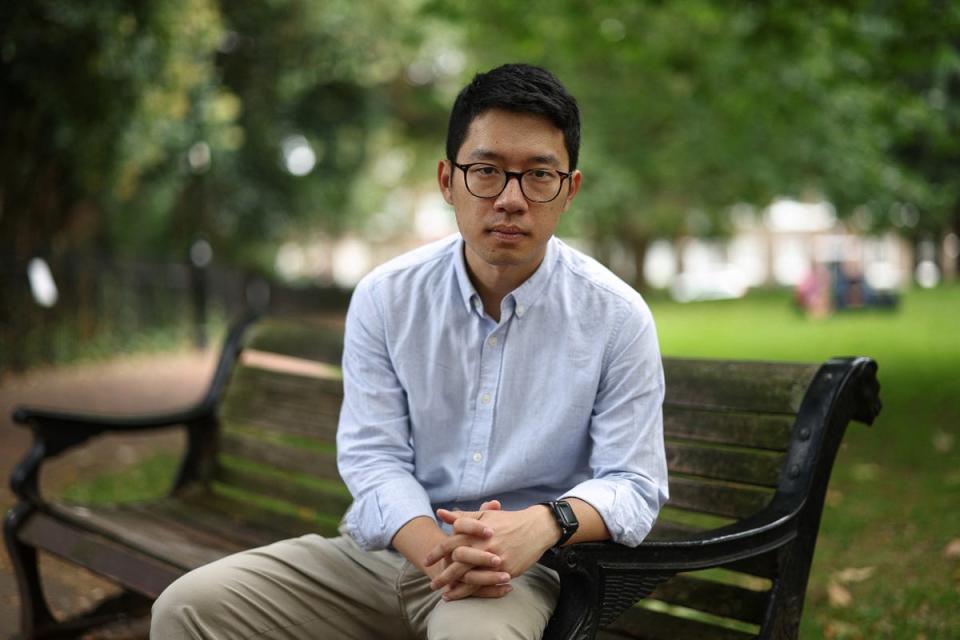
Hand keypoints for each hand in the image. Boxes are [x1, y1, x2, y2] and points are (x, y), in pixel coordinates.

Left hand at [425, 503, 557, 599]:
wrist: (535, 528)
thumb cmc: (507, 520)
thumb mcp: (484, 516)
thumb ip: (461, 517)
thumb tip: (440, 512)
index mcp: (476, 531)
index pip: (451, 543)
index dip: (437, 553)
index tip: (427, 561)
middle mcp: (483, 545)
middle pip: (457, 562)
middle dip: (443, 575)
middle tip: (432, 584)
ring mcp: (494, 558)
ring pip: (470, 576)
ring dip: (455, 587)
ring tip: (445, 594)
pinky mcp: (505, 570)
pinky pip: (486, 583)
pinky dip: (472, 590)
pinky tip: (464, 594)